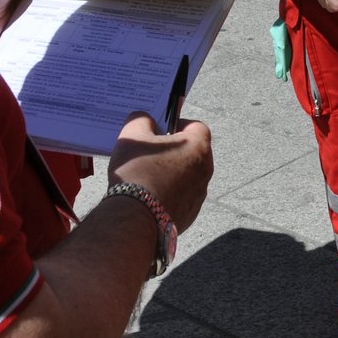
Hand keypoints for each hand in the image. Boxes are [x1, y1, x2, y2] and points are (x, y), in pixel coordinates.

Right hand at [109, 112, 213, 233]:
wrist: (135, 219)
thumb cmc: (137, 172)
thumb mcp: (132, 137)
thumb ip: (141, 120)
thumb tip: (145, 118)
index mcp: (198, 147)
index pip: (197, 126)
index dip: (179, 125)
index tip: (161, 130)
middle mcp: (206, 170)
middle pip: (193, 152)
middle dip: (174, 150)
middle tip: (152, 153)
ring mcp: (200, 194)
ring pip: (188, 176)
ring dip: (172, 173)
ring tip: (147, 176)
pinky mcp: (191, 214)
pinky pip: (182, 197)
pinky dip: (169, 194)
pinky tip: (149, 196)